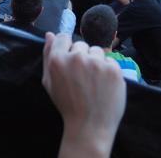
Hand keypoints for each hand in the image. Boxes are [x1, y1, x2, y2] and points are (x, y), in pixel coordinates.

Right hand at [42, 33, 125, 156]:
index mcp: (58, 60)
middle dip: (81, 56)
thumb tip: (50, 34)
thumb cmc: (67, 105)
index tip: (70, 60)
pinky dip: (108, 71)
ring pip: (97, 51)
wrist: (90, 126)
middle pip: (81, 44)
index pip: (63, 37)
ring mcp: (96, 62)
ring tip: (93, 81)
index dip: (66, 48)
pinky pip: (110, 60)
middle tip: (82, 77)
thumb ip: (48, 56)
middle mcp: (77, 57)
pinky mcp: (113, 68)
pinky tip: (103, 85)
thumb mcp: (49, 82)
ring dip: (96, 62)